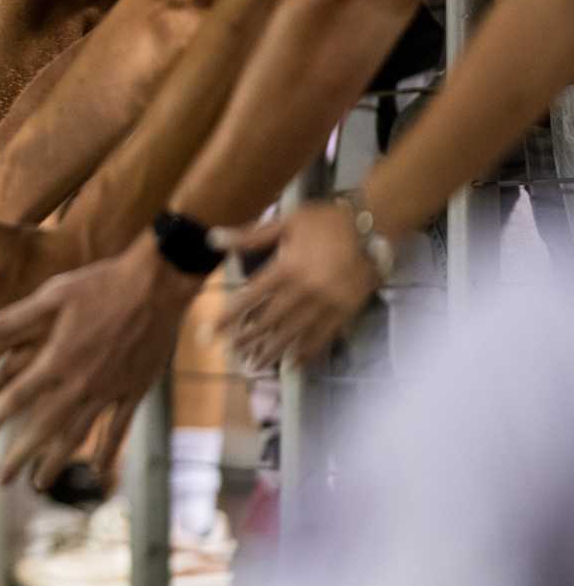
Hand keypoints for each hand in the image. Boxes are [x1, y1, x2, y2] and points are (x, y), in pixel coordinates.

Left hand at [0, 234, 205, 488]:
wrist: (157, 285)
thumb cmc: (101, 284)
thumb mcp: (53, 294)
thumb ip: (16, 317)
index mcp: (57, 360)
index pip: (15, 400)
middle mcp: (81, 383)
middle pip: (43, 429)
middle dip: (19, 456)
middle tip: (0, 481)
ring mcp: (110, 391)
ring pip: (78, 436)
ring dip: (57, 461)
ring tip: (39, 484)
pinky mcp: (135, 391)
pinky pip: (119, 430)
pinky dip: (106, 452)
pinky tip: (98, 472)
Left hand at [216, 204, 374, 370]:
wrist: (375, 225)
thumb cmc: (326, 221)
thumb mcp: (286, 221)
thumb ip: (249, 236)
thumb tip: (212, 238)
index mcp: (287, 268)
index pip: (250, 297)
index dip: (228, 317)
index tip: (210, 333)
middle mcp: (305, 290)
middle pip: (270, 321)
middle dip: (248, 339)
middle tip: (230, 355)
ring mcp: (327, 304)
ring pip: (295, 333)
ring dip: (273, 350)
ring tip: (255, 365)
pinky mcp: (346, 311)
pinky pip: (324, 336)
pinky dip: (307, 351)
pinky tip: (293, 363)